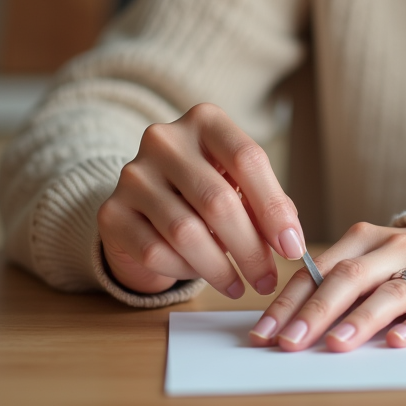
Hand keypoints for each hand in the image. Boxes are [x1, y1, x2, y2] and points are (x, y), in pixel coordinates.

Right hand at [96, 103, 304, 297]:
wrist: (144, 204)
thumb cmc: (204, 192)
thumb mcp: (238, 185)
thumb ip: (265, 205)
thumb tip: (289, 242)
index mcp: (204, 121)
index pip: (247, 158)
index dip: (274, 208)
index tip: (293, 248)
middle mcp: (164, 140)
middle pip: (218, 200)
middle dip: (249, 249)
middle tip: (266, 279)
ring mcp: (133, 174)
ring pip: (186, 232)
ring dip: (219, 268)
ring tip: (239, 284)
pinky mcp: (112, 212)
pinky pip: (155, 252)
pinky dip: (184, 270)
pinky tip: (199, 274)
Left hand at [248, 223, 405, 351]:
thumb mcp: (372, 258)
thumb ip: (338, 281)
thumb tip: (289, 322)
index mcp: (363, 238)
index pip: (318, 270)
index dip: (288, 301)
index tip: (264, 332)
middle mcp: (394, 247)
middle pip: (349, 278)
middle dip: (316, 311)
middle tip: (290, 342)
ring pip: (391, 292)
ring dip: (361, 320)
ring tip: (336, 345)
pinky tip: (399, 342)